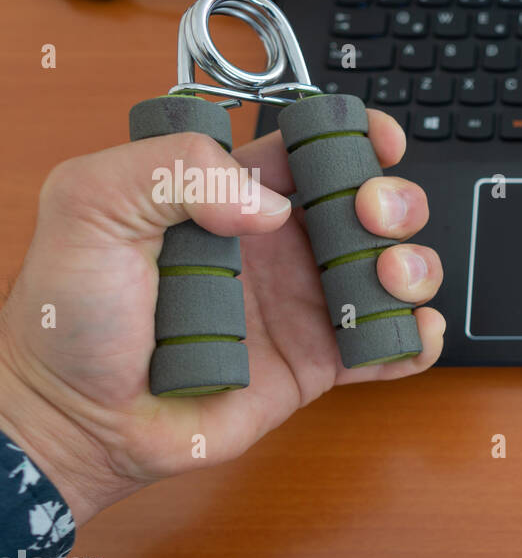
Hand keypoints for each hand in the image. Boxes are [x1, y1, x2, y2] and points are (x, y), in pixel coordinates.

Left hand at [0, 110, 443, 525]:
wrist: (76, 420)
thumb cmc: (68, 316)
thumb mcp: (90, 204)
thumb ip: (172, 169)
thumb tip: (270, 207)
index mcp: (232, 198)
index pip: (312, 150)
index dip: (356, 137)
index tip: (379, 140)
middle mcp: (279, 248)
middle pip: (370, 207)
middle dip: (396, 202)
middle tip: (373, 217)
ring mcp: (304, 307)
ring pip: (394, 272)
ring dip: (416, 267)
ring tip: (389, 278)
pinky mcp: (318, 365)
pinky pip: (390, 348)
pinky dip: (417, 338)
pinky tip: (404, 330)